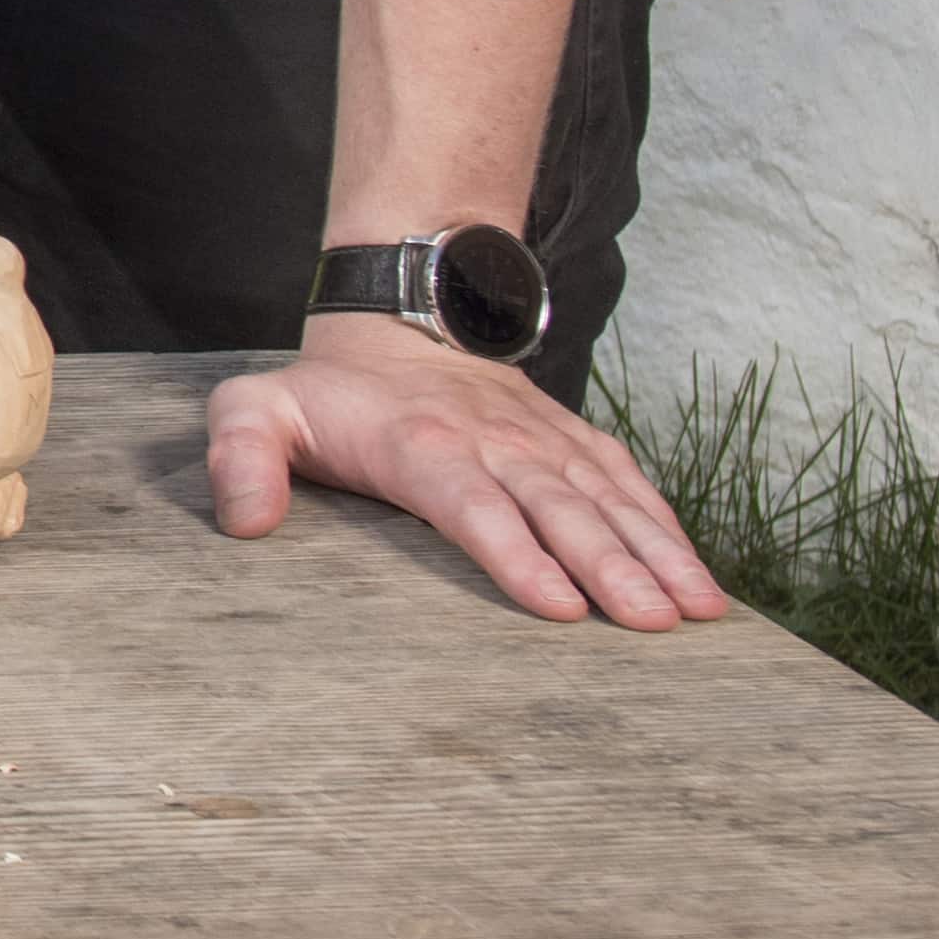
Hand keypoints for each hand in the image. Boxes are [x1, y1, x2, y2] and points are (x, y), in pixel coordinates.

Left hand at [210, 316, 734, 627]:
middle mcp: (492, 441)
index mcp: (418, 443)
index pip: (472, 503)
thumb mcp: (258, 409)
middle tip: (655, 622)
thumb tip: (244, 521)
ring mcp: (540, 439)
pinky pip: (626, 482)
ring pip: (605, 498)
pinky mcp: (571, 439)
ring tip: (696, 609)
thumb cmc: (326, 389)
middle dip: (610, 567)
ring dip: (654, 553)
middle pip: (557, 508)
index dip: (515, 553)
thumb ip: (241, 456)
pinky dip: (665, 527)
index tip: (559, 606)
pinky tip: (697, 576)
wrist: (398, 316)